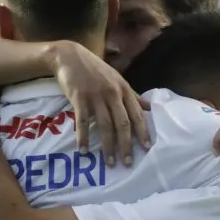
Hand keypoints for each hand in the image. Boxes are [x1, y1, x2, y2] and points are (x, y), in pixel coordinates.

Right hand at [49, 41, 149, 166]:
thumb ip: (132, 95)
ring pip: (105, 125)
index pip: (136, 114)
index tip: (146, 148)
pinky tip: (83, 150)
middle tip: (127, 163)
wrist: (69, 56)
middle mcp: (112, 93)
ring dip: (107, 146)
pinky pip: (83, 121)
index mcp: (124, 89)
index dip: (142, 132)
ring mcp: (96, 96)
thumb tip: (149, 107)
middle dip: (126, 145)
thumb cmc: (95, 70)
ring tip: (110, 162)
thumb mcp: (117, 79)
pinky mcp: (79, 98)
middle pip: (122, 123)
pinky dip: (83, 137)